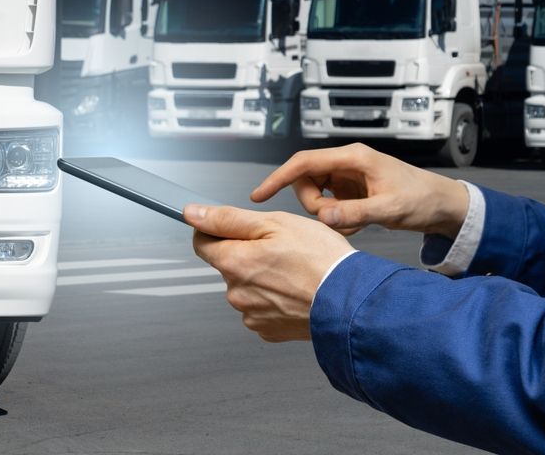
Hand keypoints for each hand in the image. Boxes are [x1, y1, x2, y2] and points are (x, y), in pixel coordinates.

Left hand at [185, 204, 353, 342]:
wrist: (352, 302)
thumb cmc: (321, 261)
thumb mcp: (275, 223)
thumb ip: (228, 218)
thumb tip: (193, 214)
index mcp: (234, 263)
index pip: (201, 242)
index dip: (216, 229)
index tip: (234, 227)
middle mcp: (236, 292)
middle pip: (228, 264)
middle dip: (247, 253)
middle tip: (280, 248)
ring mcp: (251, 314)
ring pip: (246, 286)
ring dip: (262, 277)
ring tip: (294, 271)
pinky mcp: (268, 329)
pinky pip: (262, 307)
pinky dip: (274, 298)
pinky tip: (295, 290)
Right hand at [251, 143, 468, 238]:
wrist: (442, 205)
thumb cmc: (422, 199)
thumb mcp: (390, 209)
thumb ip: (355, 213)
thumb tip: (323, 216)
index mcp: (353, 158)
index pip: (304, 163)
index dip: (278, 178)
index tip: (259, 195)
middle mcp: (347, 163)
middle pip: (306, 181)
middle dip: (313, 205)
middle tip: (336, 220)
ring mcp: (348, 177)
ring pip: (315, 195)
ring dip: (326, 214)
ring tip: (354, 223)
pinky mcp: (351, 190)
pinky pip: (329, 205)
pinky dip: (336, 218)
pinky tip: (358, 224)